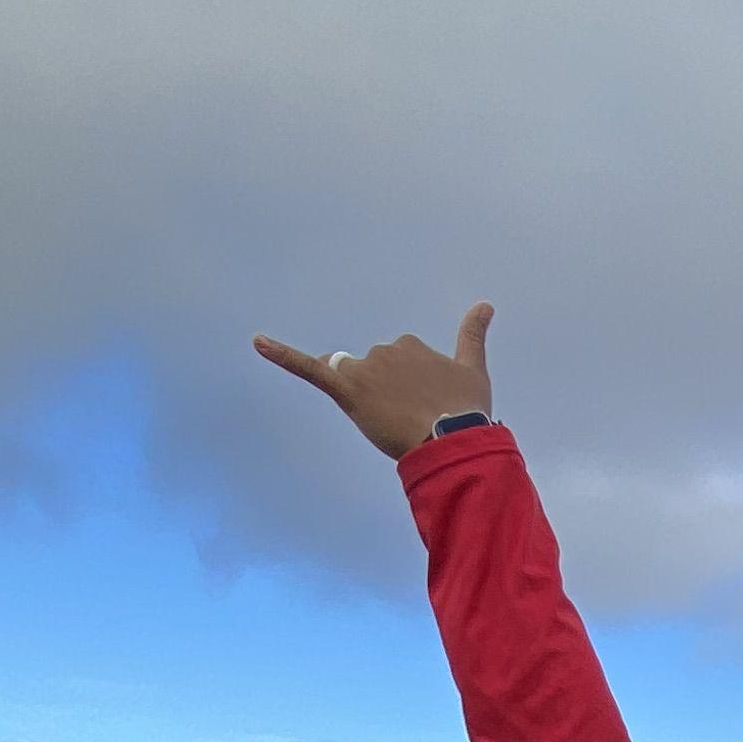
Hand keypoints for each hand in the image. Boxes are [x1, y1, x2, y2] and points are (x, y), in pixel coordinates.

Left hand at [253, 301, 498, 459]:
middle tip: (409, 422)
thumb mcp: (474, 371)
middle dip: (382, 398)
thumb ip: (473, 336)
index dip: (404, 392)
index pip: (393, 367)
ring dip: (365, 402)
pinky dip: (281, 354)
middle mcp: (385, 349)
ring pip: (350, 382)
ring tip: (392, 423)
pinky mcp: (346, 389)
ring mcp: (365, 369)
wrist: (453, 438)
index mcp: (409, 344)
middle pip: (369, 376)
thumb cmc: (465, 410)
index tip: (421, 410)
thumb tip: (485, 303)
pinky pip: (309, 369)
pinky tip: (257, 342)